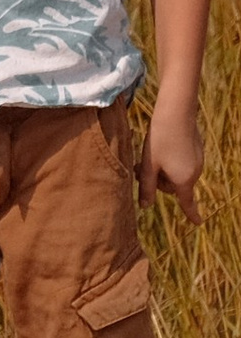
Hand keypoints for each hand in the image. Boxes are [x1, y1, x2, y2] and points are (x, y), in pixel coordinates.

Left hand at [142, 102, 204, 224]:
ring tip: (147, 155)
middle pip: (173, 186)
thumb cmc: (159, 140)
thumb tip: (145, 206)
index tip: (197, 223)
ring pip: (176, 173)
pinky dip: (170, 160)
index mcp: (184, 180)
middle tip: (140, 167)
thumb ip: (147, 187)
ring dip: (162, 169)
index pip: (187, 202)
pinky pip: (182, 163)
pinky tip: (161, 146)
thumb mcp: (149, 165)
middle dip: (158, 180)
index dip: (191, 213)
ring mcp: (197, 161)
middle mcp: (194, 173)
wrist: (176, 114)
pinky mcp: (196, 151)